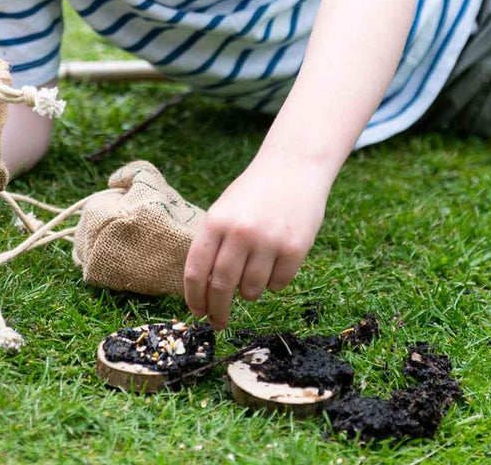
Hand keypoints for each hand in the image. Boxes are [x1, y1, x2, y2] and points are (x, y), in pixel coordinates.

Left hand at [183, 152, 330, 328]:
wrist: (293, 167)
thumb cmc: (254, 193)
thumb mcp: (224, 210)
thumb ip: (213, 244)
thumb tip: (203, 291)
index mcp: (216, 221)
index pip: (196, 270)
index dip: (194, 298)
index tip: (197, 312)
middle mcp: (240, 231)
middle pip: (221, 287)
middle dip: (217, 311)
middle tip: (218, 322)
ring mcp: (269, 240)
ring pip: (251, 290)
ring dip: (249, 292)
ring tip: (254, 272)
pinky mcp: (296, 248)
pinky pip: (278, 284)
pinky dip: (274, 282)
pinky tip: (275, 262)